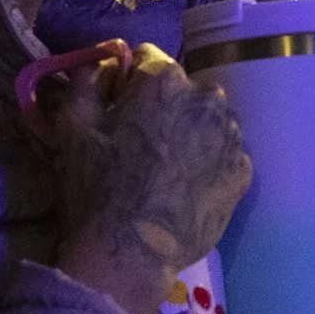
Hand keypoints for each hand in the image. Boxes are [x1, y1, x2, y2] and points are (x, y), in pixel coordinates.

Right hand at [47, 45, 251, 313]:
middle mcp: (209, 98)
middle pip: (184, 89)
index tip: (117, 105)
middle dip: (164, 105)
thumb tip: (100, 61)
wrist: (128, 255)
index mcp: (165, 81)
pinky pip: (224, 152)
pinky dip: (208, 161)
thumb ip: (86, 82)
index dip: (129, 80)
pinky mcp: (244, 169)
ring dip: (190, 132)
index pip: (148, 58)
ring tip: (163, 169)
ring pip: (208, 120)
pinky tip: (183, 187)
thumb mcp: (71, 129)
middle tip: (139, 143)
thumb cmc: (94, 188)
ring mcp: (232, 135)